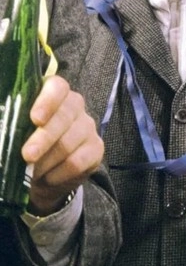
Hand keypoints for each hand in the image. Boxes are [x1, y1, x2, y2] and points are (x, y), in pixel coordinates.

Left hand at [21, 75, 103, 215]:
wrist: (42, 175)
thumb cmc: (22, 145)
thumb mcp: (13, 133)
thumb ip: (11, 126)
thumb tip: (3, 131)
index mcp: (52, 95)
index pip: (57, 87)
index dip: (48, 101)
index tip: (35, 119)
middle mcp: (74, 106)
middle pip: (64, 115)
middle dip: (44, 137)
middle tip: (28, 155)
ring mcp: (87, 126)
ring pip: (70, 141)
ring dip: (47, 161)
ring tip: (32, 172)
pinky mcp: (96, 148)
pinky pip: (78, 161)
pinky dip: (59, 173)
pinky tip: (49, 177)